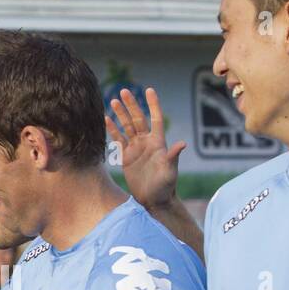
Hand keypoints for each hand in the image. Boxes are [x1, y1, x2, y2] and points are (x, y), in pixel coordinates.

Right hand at [107, 87, 186, 211]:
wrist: (153, 199)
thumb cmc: (166, 186)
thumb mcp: (170, 171)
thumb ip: (173, 156)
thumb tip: (182, 144)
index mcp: (158, 143)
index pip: (156, 119)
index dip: (153, 105)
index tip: (149, 90)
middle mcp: (146, 142)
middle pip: (138, 119)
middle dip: (132, 105)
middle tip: (124, 91)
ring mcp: (136, 148)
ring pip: (127, 127)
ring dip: (121, 114)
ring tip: (114, 100)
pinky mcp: (126, 157)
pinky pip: (118, 140)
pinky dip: (113, 130)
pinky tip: (106, 119)